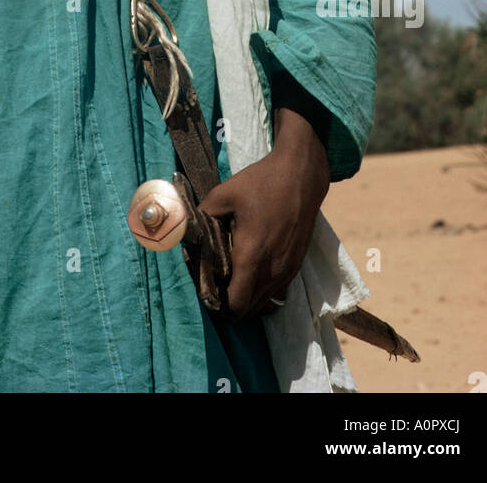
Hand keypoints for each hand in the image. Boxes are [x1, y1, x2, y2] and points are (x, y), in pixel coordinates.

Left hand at [196, 107, 329, 320]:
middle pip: (248, 311)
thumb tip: (186, 232)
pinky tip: (250, 271)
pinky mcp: (297, 265)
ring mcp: (288, 270)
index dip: (218, 304)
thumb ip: (201, 216)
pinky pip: (276, 292)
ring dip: (247, 299)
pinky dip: (261, 291)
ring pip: (264, 304)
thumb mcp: (224, 194)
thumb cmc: (261, 182)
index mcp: (252, 255)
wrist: (301, 175)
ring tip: (231, 279)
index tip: (207, 291)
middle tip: (215, 286)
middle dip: (229, 305)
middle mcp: (273, 270)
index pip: (236, 305)